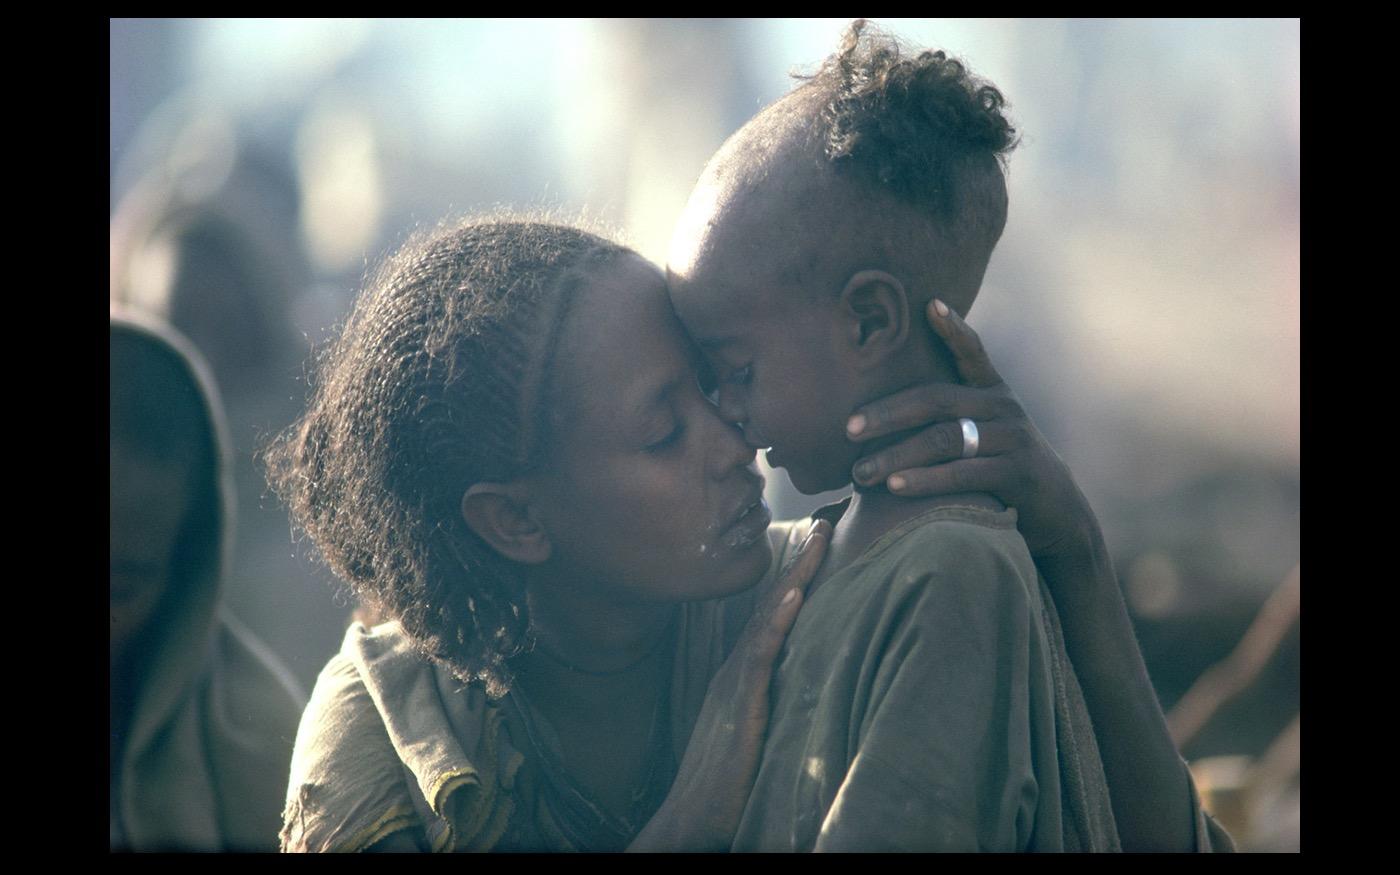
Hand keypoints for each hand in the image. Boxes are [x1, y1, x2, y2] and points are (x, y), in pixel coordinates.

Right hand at [628, 519, 832, 850]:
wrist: (691, 819)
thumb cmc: (726, 782)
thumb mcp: (754, 730)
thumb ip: (772, 702)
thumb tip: (803, 684)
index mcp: (744, 672)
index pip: (777, 613)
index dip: (800, 576)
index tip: (824, 540)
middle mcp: (738, 667)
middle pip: (774, 602)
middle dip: (803, 559)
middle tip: (830, 518)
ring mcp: (736, 682)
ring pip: (769, 617)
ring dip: (796, 574)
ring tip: (820, 537)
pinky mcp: (739, 704)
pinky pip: (760, 655)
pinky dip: (777, 621)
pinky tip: (794, 594)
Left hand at [844, 298, 1096, 558]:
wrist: (1056, 508)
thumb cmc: (998, 466)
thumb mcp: (982, 431)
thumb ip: (949, 416)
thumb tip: (878, 415)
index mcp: (992, 391)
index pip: (972, 351)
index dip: (952, 328)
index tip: (930, 303)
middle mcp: (1004, 407)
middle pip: (938, 400)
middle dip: (888, 413)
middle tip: (848, 429)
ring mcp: (1014, 438)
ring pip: (945, 439)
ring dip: (896, 455)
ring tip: (860, 472)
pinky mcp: (1018, 472)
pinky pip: (963, 473)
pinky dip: (925, 479)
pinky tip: (896, 486)